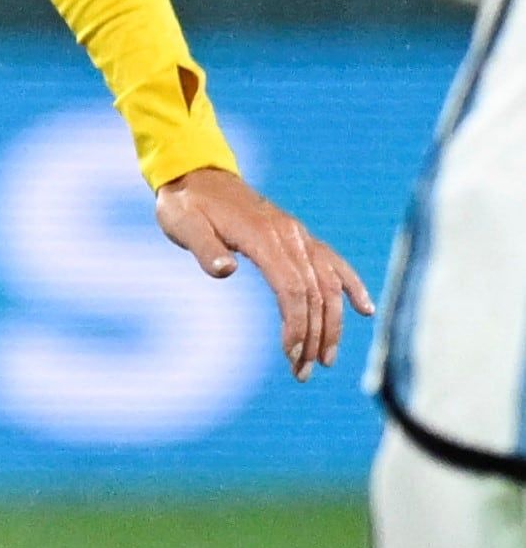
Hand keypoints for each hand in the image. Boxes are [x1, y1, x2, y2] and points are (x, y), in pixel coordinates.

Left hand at [151, 165, 371, 378]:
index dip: (297, 323)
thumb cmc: (185, 205)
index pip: (292, 287)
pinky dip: (351, 286)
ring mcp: (298, 236)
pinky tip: (364, 310)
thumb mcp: (183, 224)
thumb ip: (204, 249)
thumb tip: (225, 270)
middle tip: (303, 372)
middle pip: (316, 291)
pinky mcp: (298, 238)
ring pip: (329, 283)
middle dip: (315, 335)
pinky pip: (333, 263)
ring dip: (331, 323)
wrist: (196, 176)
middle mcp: (291, 236)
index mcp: (265, 236)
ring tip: (324, 359)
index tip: (290, 354)